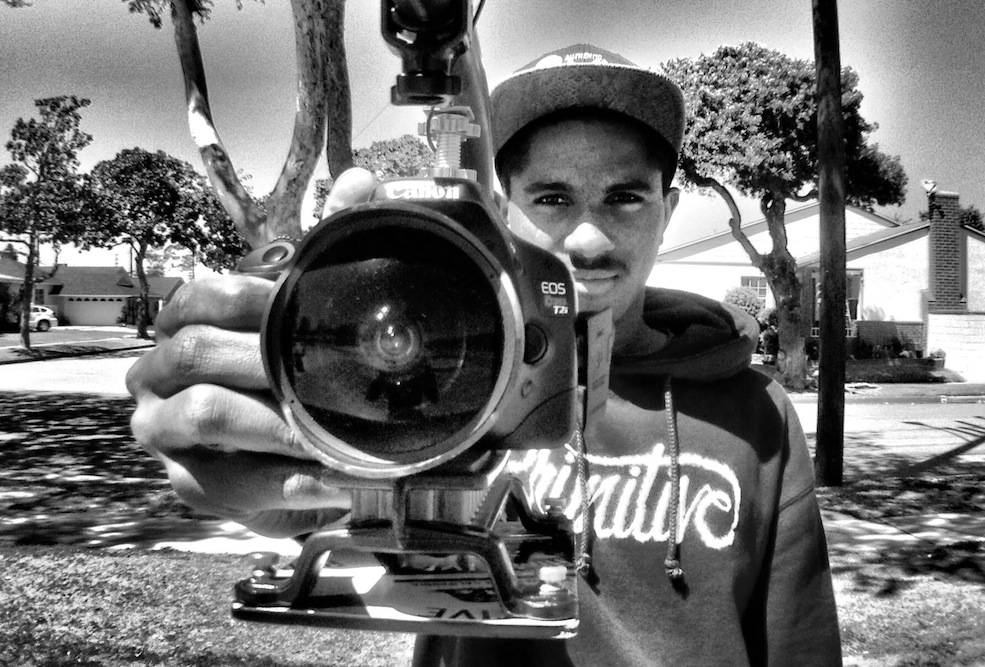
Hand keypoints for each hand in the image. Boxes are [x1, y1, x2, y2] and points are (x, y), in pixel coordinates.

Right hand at [126, 168, 376, 536]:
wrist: (288, 460)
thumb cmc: (290, 375)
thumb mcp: (307, 312)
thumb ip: (326, 248)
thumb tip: (360, 182)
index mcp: (185, 324)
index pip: (199, 296)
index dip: (251, 297)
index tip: (305, 306)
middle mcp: (160, 373)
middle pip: (195, 353)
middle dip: (269, 363)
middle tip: (332, 374)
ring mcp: (166, 430)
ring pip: (204, 415)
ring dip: (275, 424)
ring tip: (332, 436)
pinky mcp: (190, 483)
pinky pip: (227, 484)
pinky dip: (284, 484)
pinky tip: (329, 484)